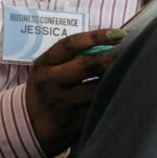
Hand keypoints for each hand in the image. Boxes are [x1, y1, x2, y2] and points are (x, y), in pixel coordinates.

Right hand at [25, 26, 120, 155]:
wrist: (28, 123)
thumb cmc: (49, 88)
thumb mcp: (49, 69)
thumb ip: (73, 57)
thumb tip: (113, 42)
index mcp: (44, 64)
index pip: (70, 45)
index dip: (96, 37)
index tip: (119, 34)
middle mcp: (49, 83)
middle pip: (87, 66)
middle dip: (109, 61)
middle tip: (125, 59)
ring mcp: (59, 105)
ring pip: (96, 90)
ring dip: (114, 82)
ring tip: (127, 76)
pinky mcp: (71, 124)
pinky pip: (98, 109)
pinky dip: (111, 101)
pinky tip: (119, 97)